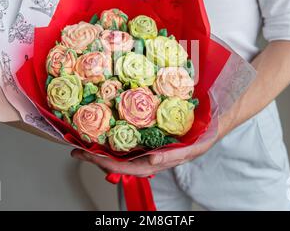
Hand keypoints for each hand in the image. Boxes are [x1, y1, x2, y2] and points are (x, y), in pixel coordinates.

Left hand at [71, 128, 219, 177]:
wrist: (213, 121)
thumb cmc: (204, 135)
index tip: (90, 157)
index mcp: (158, 160)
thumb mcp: (193, 146)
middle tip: (76, 150)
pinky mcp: (149, 134)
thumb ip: (175, 155)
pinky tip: (103, 131)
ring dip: (101, 149)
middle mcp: (150, 155)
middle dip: (96, 158)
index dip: (108, 164)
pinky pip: (128, 139)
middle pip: (119, 161)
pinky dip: (113, 137)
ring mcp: (148, 146)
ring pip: (121, 152)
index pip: (128, 167)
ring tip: (83, 142)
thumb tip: (153, 161)